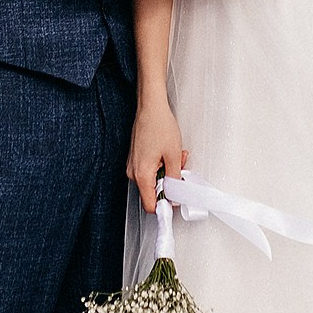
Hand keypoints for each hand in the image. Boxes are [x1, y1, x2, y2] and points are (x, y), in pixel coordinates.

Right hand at [130, 97, 186, 215]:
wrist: (150, 107)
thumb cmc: (159, 125)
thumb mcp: (173, 155)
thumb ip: (174, 178)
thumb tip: (174, 194)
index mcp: (141, 175)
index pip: (150, 205)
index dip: (165, 205)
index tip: (175, 201)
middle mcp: (133, 172)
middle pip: (153, 191)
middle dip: (169, 182)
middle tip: (179, 167)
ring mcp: (132, 165)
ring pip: (153, 179)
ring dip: (167, 171)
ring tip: (175, 155)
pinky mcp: (135, 158)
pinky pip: (149, 170)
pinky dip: (160, 164)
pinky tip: (168, 152)